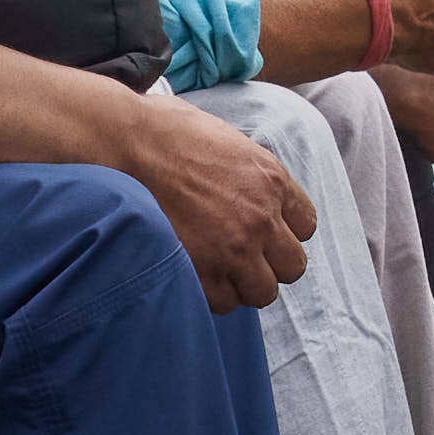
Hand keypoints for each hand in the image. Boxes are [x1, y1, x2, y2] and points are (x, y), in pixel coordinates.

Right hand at [112, 92, 312, 311]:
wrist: (127, 143)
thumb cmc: (169, 131)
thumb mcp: (230, 140)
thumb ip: (254, 174)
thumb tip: (255, 193)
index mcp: (272, 181)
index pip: (306, 226)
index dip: (284, 231)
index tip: (264, 231)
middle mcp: (260, 218)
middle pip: (293, 267)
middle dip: (271, 264)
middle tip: (244, 256)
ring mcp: (232, 248)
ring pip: (262, 292)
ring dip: (243, 284)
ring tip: (219, 268)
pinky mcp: (201, 270)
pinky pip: (224, 303)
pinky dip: (213, 294)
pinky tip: (197, 274)